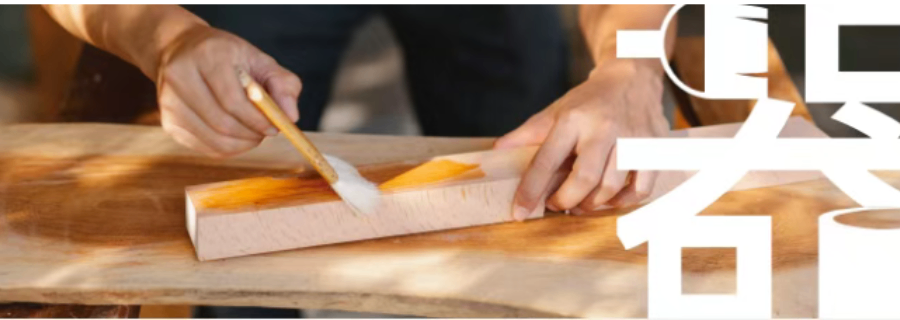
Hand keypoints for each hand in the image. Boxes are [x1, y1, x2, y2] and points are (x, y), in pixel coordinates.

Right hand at [154, 25, 300, 156]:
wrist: (181, 50)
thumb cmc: (228, 58)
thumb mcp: (260, 61)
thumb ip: (283, 85)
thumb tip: (291, 116)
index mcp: (207, 55)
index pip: (233, 100)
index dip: (258, 120)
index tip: (275, 126)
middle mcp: (181, 76)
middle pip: (222, 123)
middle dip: (252, 134)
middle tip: (266, 132)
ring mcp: (169, 101)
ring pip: (213, 139)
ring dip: (242, 144)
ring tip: (253, 133)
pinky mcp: (167, 122)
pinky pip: (204, 147)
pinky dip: (227, 148)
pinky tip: (236, 136)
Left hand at [495, 60, 668, 219]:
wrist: (631, 76)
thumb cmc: (588, 101)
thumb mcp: (554, 112)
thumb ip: (526, 135)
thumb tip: (495, 154)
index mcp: (573, 119)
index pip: (547, 160)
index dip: (531, 190)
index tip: (519, 212)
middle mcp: (604, 128)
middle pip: (584, 178)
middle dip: (566, 201)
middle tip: (557, 206)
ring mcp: (632, 138)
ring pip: (612, 187)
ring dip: (592, 205)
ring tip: (581, 204)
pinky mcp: (655, 148)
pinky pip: (641, 189)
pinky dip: (624, 202)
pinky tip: (610, 200)